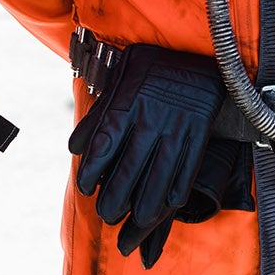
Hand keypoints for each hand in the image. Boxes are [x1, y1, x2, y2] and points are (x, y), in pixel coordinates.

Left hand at [69, 43, 224, 239]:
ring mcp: (177, 126)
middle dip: (116, 199)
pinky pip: (188, 168)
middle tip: (108, 215)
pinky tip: (168, 204)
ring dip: (147, 205)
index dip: (91, 172)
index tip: (86, 188)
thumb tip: (75, 149)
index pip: (103, 146)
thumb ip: (97, 117)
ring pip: (160, 176)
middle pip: (130, 169)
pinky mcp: (199, 131)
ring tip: (136, 220)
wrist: (197, 54)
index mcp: (127, 104)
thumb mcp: (119, 82)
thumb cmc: (152, 71)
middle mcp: (150, 118)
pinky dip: (177, 190)